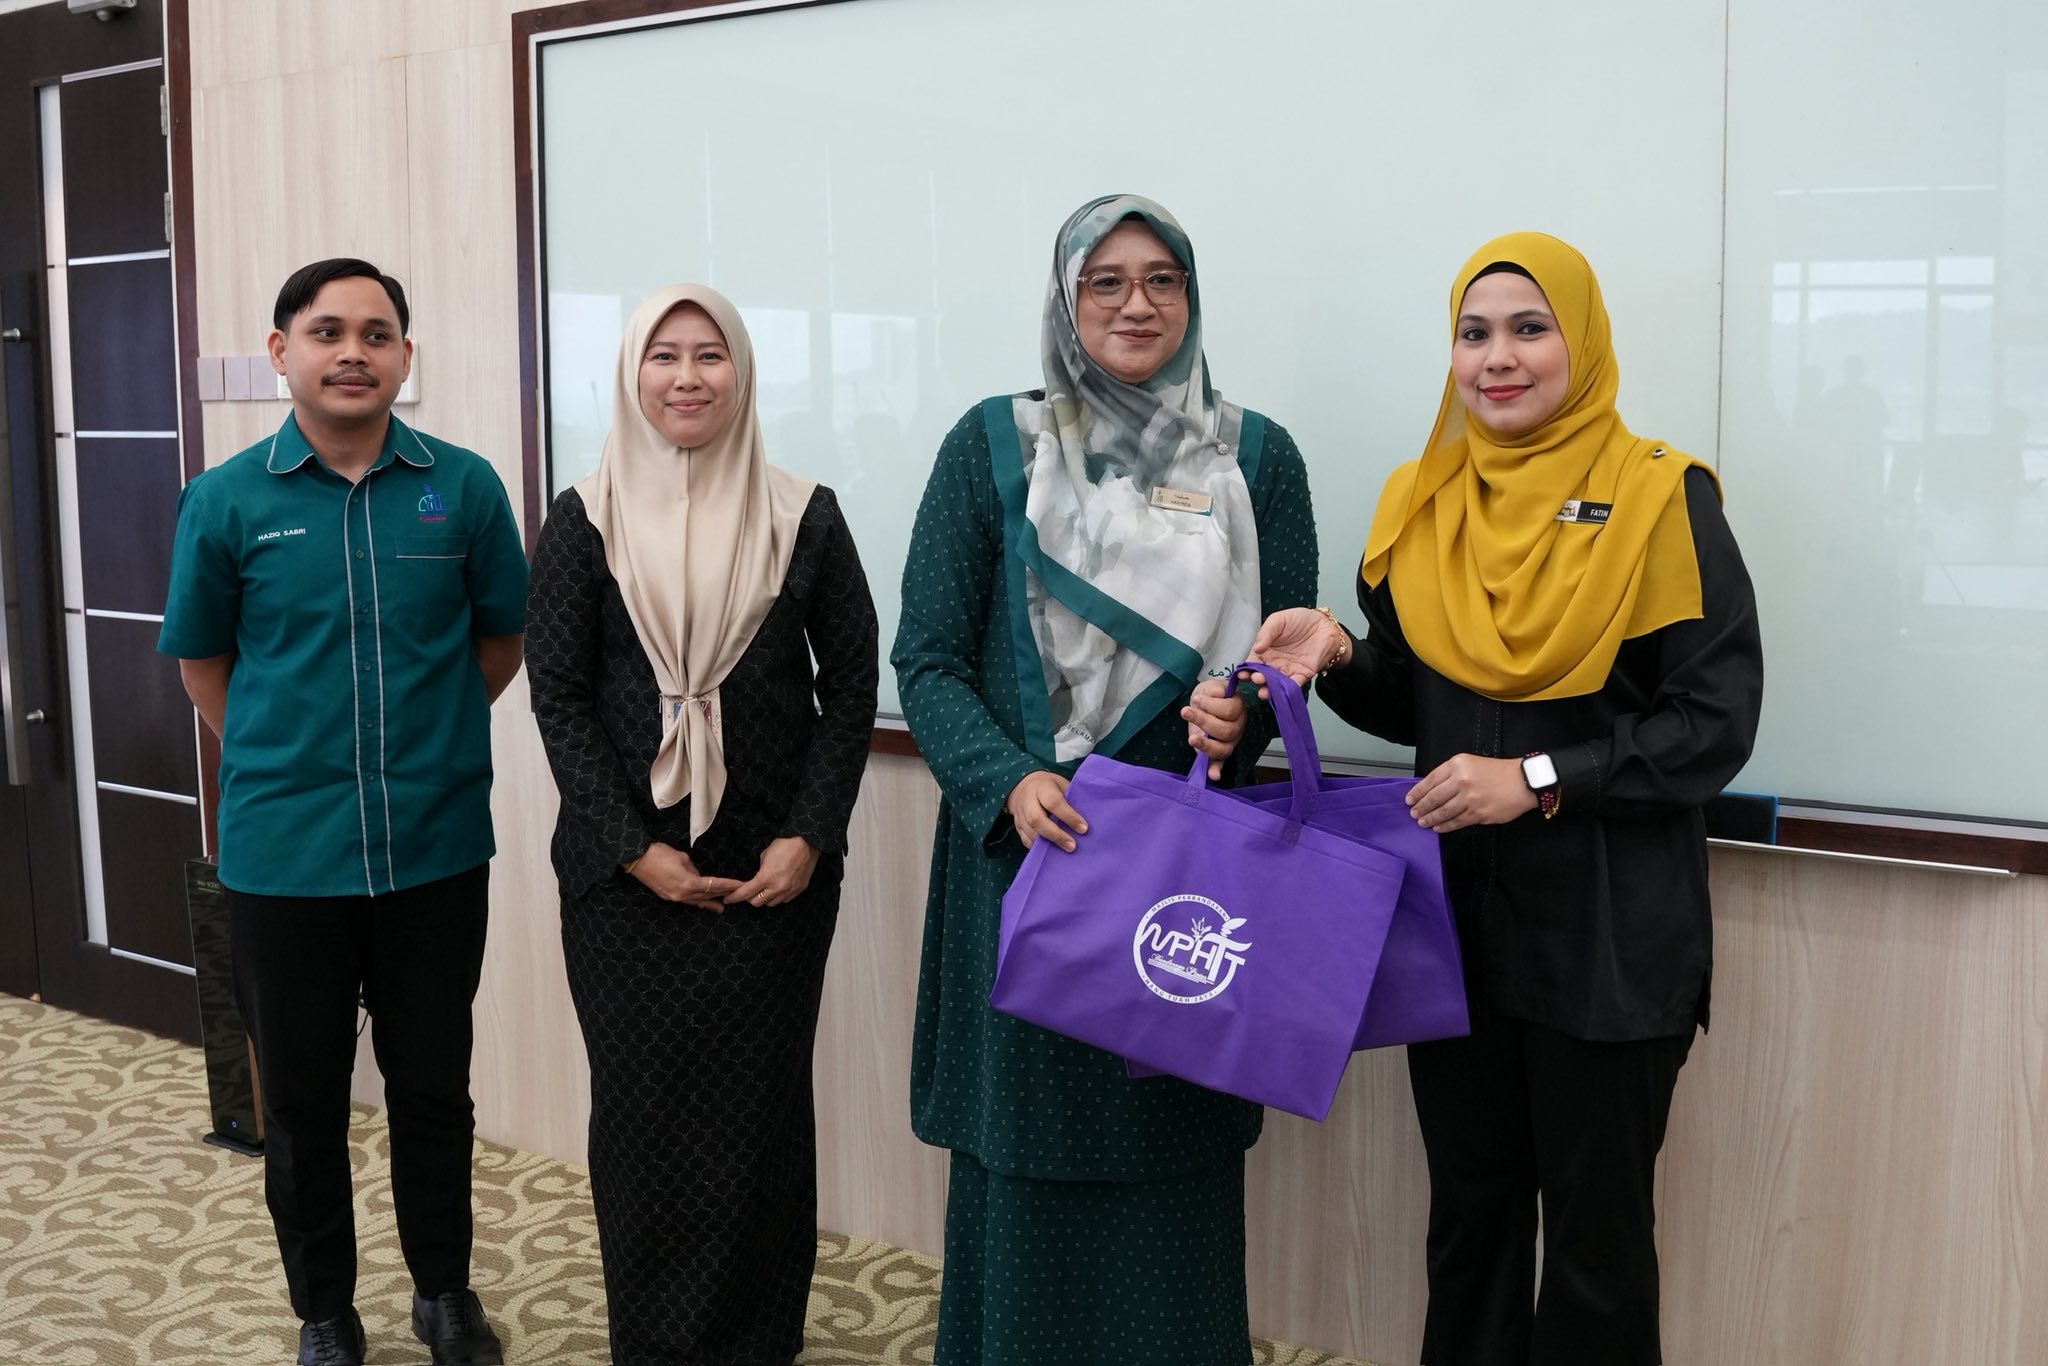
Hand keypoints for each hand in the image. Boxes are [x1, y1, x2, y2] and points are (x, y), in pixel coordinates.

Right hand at [627, 843, 742, 909]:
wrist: (636, 859)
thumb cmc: (659, 854)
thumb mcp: (682, 858)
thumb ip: (693, 869)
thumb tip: (698, 876)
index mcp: (689, 884)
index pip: (714, 885)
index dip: (728, 885)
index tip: (739, 885)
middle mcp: (683, 894)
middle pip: (707, 895)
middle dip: (722, 894)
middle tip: (736, 895)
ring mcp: (674, 897)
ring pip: (697, 900)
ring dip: (710, 902)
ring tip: (722, 907)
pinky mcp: (668, 896)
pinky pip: (687, 900)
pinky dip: (697, 901)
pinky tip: (702, 903)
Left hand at [725, 836, 821, 907]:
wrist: (807, 842)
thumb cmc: (785, 844)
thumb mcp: (765, 855)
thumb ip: (760, 871)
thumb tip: (758, 879)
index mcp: (766, 877)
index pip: (746, 893)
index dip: (734, 897)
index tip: (728, 899)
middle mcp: (777, 888)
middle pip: (757, 902)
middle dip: (750, 898)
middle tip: (749, 891)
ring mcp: (789, 890)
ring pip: (771, 903)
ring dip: (765, 898)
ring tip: (765, 889)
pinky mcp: (799, 890)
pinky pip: (784, 900)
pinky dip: (778, 896)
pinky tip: (778, 888)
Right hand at [1006, 771, 1086, 852]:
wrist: (1023, 786)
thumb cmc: (1049, 787)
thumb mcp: (1061, 785)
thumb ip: (1071, 799)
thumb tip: (1090, 818)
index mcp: (1042, 787)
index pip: (1054, 803)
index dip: (1069, 817)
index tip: (1083, 829)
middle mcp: (1027, 800)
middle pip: (1037, 820)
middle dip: (1056, 835)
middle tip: (1072, 846)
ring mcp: (1020, 814)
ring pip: (1030, 832)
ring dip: (1048, 844)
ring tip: (1065, 850)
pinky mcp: (1017, 826)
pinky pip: (1025, 840)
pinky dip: (1038, 848)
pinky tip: (1051, 852)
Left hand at [1184, 677, 1248, 780]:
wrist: (1206, 701)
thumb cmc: (1210, 694)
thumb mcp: (1211, 687)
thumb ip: (1215, 690)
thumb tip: (1217, 694)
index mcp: (1238, 708)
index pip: (1229, 710)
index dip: (1212, 706)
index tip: (1197, 699)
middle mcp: (1237, 727)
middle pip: (1226, 730)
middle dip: (1204, 721)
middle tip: (1186, 712)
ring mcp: (1230, 742)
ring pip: (1222, 748)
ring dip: (1206, 745)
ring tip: (1191, 738)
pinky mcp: (1219, 752)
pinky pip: (1220, 763)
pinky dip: (1216, 769)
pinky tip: (1213, 775)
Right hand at [1247, 607, 1347, 687]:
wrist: (1323, 624)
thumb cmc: (1299, 620)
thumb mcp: (1278, 620)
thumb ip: (1266, 633)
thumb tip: (1256, 648)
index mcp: (1265, 651)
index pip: (1253, 663)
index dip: (1247, 669)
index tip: (1243, 673)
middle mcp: (1274, 663)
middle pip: (1263, 675)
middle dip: (1258, 679)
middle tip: (1257, 678)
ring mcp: (1288, 670)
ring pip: (1276, 684)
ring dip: (1270, 690)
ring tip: (1265, 691)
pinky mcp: (1302, 675)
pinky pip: (1293, 685)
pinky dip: (1287, 690)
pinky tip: (1281, 691)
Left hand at [1407, 755, 1538, 832]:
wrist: (1523, 781)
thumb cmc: (1497, 771)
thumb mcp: (1470, 762)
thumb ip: (1451, 773)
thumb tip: (1431, 789)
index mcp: (1458, 765)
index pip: (1431, 780)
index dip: (1418, 792)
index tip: (1410, 799)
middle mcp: (1462, 781)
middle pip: (1434, 798)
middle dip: (1421, 807)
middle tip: (1414, 813)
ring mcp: (1470, 799)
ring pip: (1444, 812)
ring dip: (1430, 818)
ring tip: (1422, 822)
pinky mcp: (1479, 814)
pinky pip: (1457, 822)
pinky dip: (1445, 826)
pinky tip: (1438, 827)